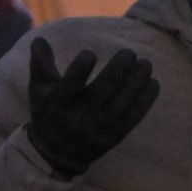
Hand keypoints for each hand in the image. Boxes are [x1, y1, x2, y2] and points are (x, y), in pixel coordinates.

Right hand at [25, 38, 158, 176]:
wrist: (57, 152)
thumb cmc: (48, 112)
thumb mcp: (38, 89)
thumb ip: (40, 63)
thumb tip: (40, 38)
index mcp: (57, 103)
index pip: (70, 85)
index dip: (80, 68)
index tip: (90, 54)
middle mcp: (79, 117)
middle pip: (101, 92)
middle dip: (117, 70)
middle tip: (129, 53)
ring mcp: (99, 128)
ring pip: (121, 103)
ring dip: (136, 82)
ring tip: (145, 63)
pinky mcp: (114, 136)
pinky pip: (133, 117)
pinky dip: (145, 100)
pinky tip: (153, 82)